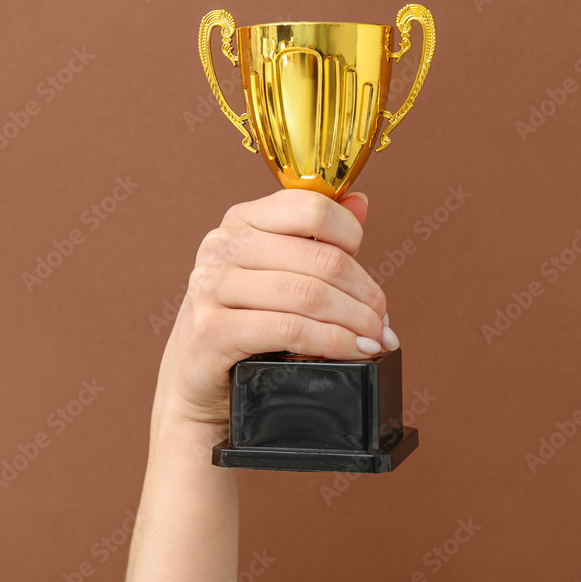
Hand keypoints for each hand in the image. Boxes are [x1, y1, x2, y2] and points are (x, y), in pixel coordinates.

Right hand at [155, 189, 398, 425]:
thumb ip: (316, 237)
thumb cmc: (243, 322)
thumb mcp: (277, 273)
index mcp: (241, 220)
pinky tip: (352, 352)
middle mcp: (222, 245)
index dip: (351, 237)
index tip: (365, 273)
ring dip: (355, 322)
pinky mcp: (212, 329)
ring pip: (309, 295)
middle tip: (382, 321)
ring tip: (374, 340)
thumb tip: (360, 202)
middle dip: (364, 294)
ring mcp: (212, 286)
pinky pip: (291, 329)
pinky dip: (333, 342)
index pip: (312, 207)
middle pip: (321, 259)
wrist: (198, 379)